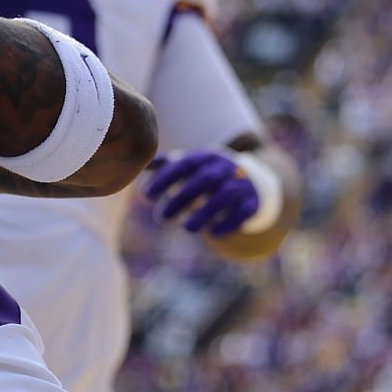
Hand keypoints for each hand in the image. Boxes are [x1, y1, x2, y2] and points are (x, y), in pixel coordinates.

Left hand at [144, 150, 260, 235]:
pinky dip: (229, 223)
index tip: (146, 196)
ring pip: (225, 196)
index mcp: (204, 156)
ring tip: (187, 229)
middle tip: (161, 219)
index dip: (164, 179)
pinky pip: (243, 212)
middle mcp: (224, 167)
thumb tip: (139, 165)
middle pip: (204, 180)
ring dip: (205, 213)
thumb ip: (166, 165)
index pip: (183, 164)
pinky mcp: (251, 202)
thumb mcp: (189, 166)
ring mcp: (241, 183)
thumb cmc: (206, 174)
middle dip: (181, 199)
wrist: (248, 180)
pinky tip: (213, 234)